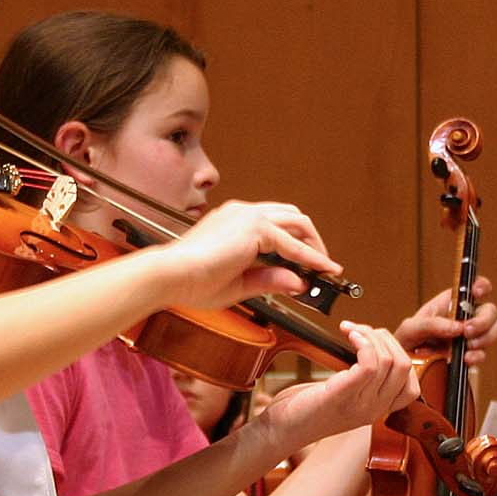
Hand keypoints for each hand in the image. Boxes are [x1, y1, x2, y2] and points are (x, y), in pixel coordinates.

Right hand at [163, 200, 338, 310]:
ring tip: (326, 268)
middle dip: (312, 240)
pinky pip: (293, 244)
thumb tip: (298, 282)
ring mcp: (249, 216)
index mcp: (234, 220)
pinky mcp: (255, 228)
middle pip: (293, 217)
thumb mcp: (238, 283)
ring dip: (315, 245)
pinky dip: (310, 257)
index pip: (275, 225)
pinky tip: (321, 270)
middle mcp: (243, 212)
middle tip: (322, 265)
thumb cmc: (191, 281)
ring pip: (298, 223)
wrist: (171, 275)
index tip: (311, 263)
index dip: (297, 243)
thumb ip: (269, 279)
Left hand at [256, 323, 418, 454]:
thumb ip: (360, 381)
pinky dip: (362, 342)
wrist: (280, 430)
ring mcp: (360, 404)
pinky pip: (369, 364)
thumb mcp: (341, 395)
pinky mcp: (341, 395)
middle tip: (360, 331)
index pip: (412, 386)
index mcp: (376, 410)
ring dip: (371, 335)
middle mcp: (373, 410)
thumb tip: (369, 348)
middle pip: (404, 366)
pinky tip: (349, 335)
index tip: (376, 343)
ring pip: (389, 361)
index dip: (398, 356)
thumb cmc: (303, 409)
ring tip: (351, 330)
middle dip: (385, 338)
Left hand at [395, 276, 496, 365]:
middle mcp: (464, 317)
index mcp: (451, 303)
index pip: (474, 286)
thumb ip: (430, 324)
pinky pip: (484, 354)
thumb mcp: (410, 329)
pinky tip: (465, 360)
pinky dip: (477, 357)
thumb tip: (457, 327)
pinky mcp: (470, 355)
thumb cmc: (405, 342)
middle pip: (490, 310)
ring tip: (466, 348)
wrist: (404, 368)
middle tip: (466, 331)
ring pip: (493, 331)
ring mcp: (470, 337)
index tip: (476, 293)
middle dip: (483, 320)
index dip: (481, 286)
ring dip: (483, 339)